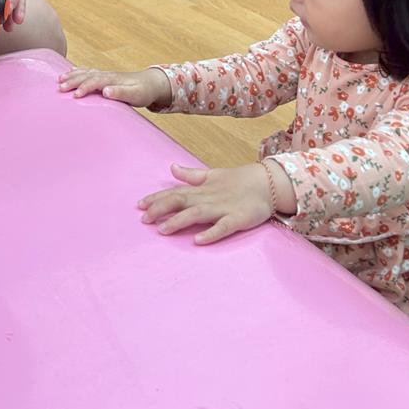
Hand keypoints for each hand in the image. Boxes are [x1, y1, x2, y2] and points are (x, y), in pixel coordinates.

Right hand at [57, 67, 171, 107]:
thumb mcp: (135, 95)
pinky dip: (78, 71)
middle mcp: (106, 75)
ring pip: (85, 72)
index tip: (75, 96)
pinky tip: (70, 71)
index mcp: (112, 79)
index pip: (95, 82)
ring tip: (59, 80)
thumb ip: (120, 92)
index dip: (84, 88)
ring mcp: (105, 75)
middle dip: (73, 81)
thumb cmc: (143, 91)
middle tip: (60, 88)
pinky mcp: (104, 77)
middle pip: (86, 76)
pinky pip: (88, 72)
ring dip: (72, 76)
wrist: (150, 83)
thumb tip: (106, 91)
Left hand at [138, 163, 274, 244]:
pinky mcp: (238, 219)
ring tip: (163, 230)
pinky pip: (223, 227)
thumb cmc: (239, 181)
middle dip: (161, 209)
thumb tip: (171, 168)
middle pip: (180, 201)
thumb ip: (191, 175)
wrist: (269, 182)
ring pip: (197, 214)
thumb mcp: (212, 175)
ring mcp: (223, 208)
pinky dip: (211, 233)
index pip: (174, 192)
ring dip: (179, 221)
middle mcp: (208, 197)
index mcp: (201, 189)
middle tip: (143, 219)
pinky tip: (197, 240)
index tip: (139, 205)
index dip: (157, 198)